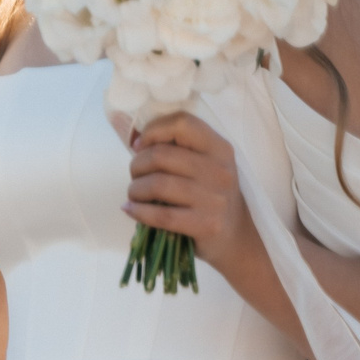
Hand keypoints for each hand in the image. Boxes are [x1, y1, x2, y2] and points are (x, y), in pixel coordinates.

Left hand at [127, 112, 260, 277]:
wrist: (235, 236)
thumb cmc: (207, 195)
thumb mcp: (199, 165)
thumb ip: (168, 146)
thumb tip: (124, 127)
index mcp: (219, 148)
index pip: (182, 123)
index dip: (153, 131)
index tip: (140, 146)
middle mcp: (220, 169)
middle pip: (160, 155)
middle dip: (137, 165)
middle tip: (137, 176)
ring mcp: (215, 198)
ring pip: (157, 184)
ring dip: (135, 190)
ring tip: (135, 195)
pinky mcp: (207, 224)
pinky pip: (160, 215)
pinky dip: (138, 211)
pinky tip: (131, 210)